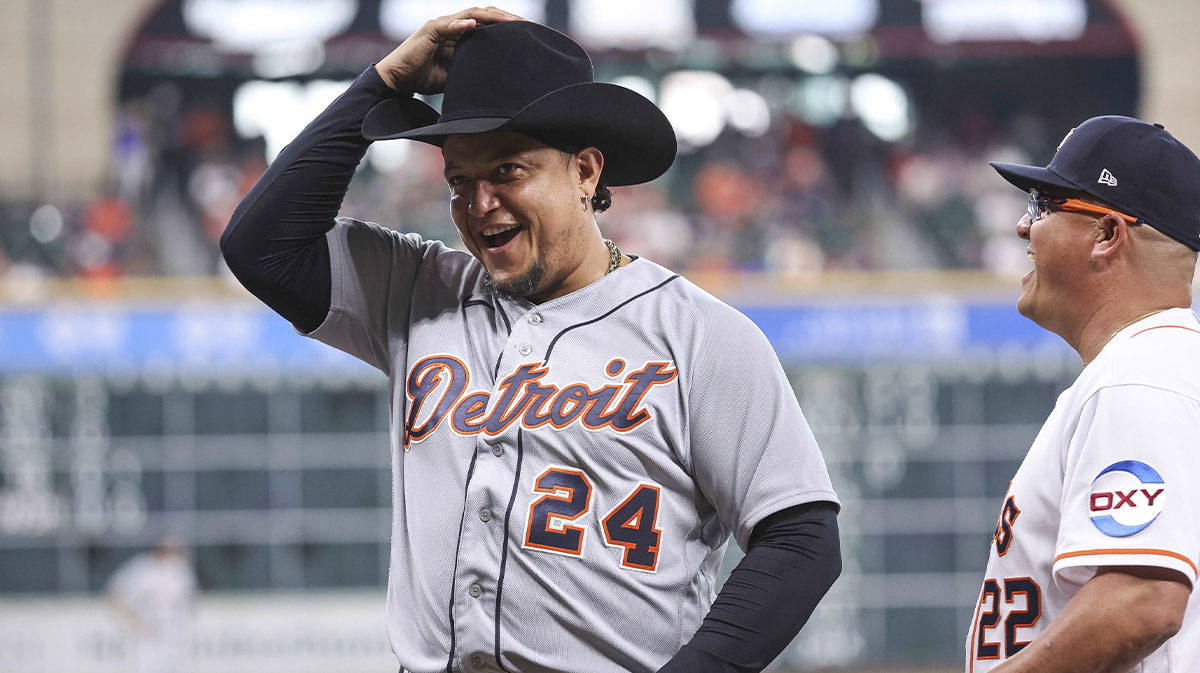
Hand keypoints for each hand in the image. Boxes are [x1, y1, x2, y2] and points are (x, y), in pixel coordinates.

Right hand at [375, 6, 522, 93]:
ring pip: (470, 15)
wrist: (398, 80)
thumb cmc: (424, 77)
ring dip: (491, 17)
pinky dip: (460, 25)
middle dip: (506, 18)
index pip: (488, 24)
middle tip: (527, 24)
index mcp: (461, 34)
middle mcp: (453, 25)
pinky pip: (446, 25)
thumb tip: (494, 78)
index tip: (528, 31)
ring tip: (509, 20)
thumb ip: (471, 69)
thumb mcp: (455, 75)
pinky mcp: (429, 31)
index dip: (507, 26)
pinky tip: (474, 24)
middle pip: (484, 15)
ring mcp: (441, 26)